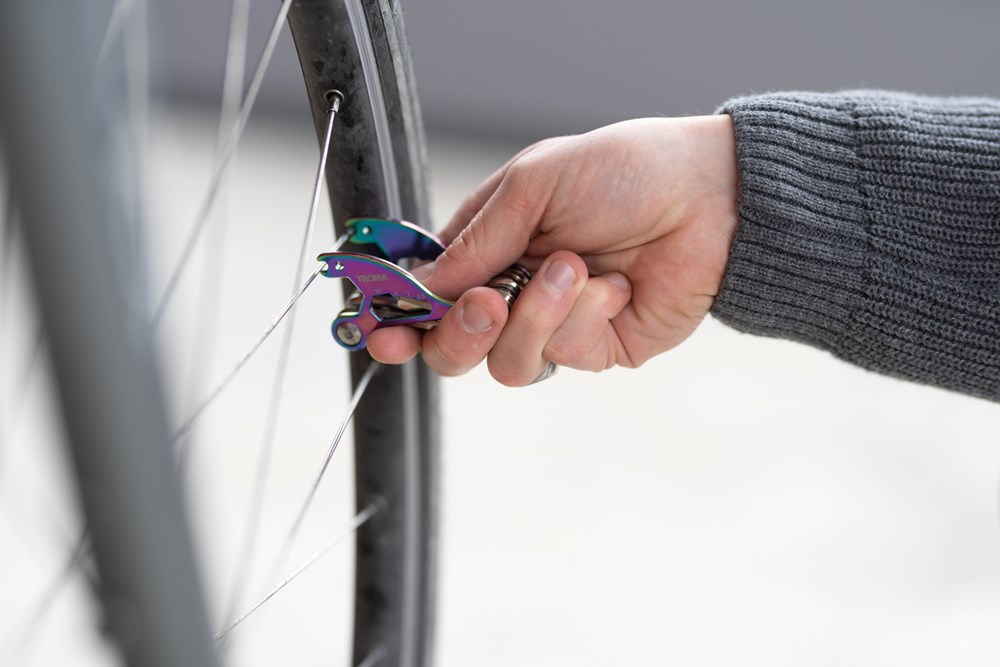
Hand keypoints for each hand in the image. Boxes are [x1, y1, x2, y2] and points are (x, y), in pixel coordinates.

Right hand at [367, 115, 738, 384]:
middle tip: (485, 302)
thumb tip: (419, 288)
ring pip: (504, 362)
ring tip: (572, 269)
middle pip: (453, 347)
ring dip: (533, 316)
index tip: (380, 332)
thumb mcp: (533, 187)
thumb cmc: (624, 172)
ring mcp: (553, 325)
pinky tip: (612, 286)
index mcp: (488, 244)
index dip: (398, 318)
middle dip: (459, 332)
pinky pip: (562, 355)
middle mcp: (513, 290)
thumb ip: (473, 242)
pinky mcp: (594, 349)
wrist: (710, 198)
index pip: (426, 294)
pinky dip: (583, 314)